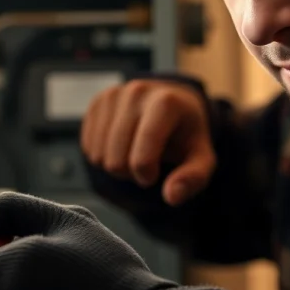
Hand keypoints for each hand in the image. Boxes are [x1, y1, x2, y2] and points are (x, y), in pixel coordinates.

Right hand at [81, 79, 215, 204]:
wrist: (172, 102)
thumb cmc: (185, 134)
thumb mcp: (200, 157)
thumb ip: (192, 179)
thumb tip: (172, 196)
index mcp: (165, 103)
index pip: (142, 156)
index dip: (145, 175)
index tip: (155, 175)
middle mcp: (136, 92)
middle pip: (116, 159)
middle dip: (130, 173)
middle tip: (146, 164)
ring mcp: (113, 95)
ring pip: (99, 155)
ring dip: (115, 165)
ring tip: (134, 153)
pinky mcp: (97, 101)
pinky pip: (88, 146)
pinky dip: (103, 154)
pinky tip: (120, 145)